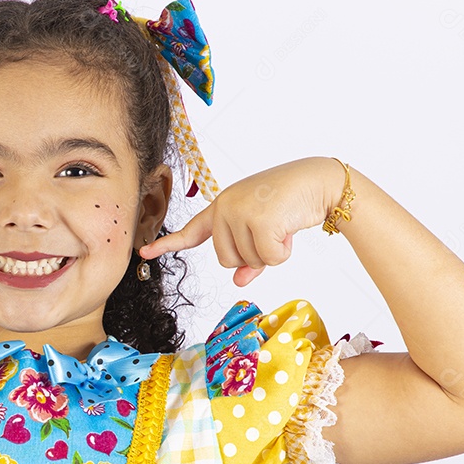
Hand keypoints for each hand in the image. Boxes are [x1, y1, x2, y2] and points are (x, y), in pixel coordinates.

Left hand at [139, 158, 330, 286]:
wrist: (318, 182)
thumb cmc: (290, 205)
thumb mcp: (264, 232)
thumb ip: (248, 257)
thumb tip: (239, 282)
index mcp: (222, 207)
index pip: (191, 231)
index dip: (167, 244)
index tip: (144, 253)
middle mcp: (224, 207)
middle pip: (225, 260)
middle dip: (252, 255)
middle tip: (271, 231)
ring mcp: (238, 212)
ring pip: (246, 261)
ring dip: (270, 253)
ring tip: (281, 225)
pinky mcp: (257, 220)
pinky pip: (267, 259)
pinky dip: (282, 252)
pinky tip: (289, 229)